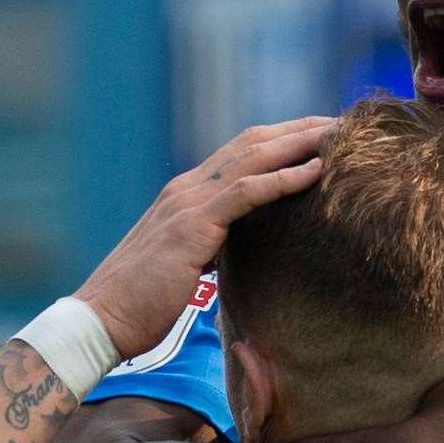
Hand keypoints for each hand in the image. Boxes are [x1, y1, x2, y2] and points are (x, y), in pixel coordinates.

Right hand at [76, 117, 333, 356]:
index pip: (240, 153)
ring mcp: (187, 203)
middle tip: (342, 123)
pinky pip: (246, 191)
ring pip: (253, 157)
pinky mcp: (193, 226)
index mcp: (183, 196)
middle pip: (252, 143)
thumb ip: (206, 247)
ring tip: (338, 134)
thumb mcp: (181, 265)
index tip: (318, 136)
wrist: (101, 319)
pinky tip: (316, 170)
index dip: (280, 140)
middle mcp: (186, 189)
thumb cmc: (139, 303)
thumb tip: (231, 251)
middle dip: (298, 129)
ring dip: (299, 142)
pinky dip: (283, 177)